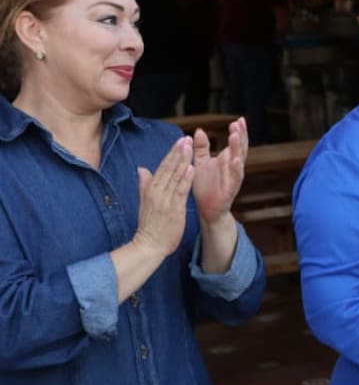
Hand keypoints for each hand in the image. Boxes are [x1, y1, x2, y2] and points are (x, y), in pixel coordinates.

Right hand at [132, 137, 194, 259]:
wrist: (148, 246)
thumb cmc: (149, 225)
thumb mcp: (145, 202)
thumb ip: (144, 185)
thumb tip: (141, 169)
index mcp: (150, 190)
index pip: (162, 167)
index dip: (172, 153)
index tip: (180, 140)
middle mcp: (157, 192)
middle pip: (168, 168)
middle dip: (178, 152)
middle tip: (187, 138)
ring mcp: (165, 200)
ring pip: (175, 177)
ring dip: (183, 160)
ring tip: (190, 146)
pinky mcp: (174, 209)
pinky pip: (180, 191)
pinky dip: (185, 179)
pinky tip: (192, 168)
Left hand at [192, 117, 247, 225]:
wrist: (206, 210)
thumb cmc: (205, 186)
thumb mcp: (201, 163)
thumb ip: (201, 148)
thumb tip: (198, 131)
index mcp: (226, 159)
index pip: (235, 142)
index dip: (238, 131)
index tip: (238, 119)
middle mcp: (232, 167)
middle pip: (240, 148)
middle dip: (240, 135)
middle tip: (239, 123)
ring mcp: (233, 177)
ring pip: (239, 160)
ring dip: (238, 148)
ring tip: (236, 135)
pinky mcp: (231, 189)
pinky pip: (235, 177)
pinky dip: (236, 168)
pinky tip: (236, 159)